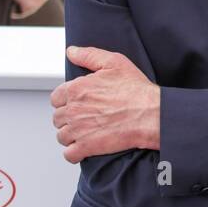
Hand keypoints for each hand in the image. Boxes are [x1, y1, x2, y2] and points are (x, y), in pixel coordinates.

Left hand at [51, 46, 159, 161]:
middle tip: (84, 118)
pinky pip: (69, 154)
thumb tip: (71, 52)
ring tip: (85, 132)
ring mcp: (78, 130)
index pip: (56, 98)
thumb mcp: (115, 62)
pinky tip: (84, 147)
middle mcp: (73, 110)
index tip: (78, 103)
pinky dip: (74, 153)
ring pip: (62, 136)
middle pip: (57, 118)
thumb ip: (89, 55)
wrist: (151, 114)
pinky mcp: (86, 147)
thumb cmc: (136, 90)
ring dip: (71, 135)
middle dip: (68, 118)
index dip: (67, 100)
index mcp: (77, 89)